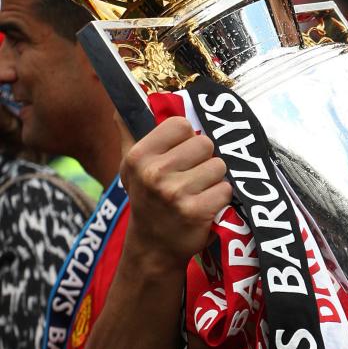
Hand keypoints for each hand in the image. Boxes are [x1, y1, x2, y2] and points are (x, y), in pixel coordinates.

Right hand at [119, 116, 231, 269]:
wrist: (152, 247)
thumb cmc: (146, 199)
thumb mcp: (130, 166)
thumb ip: (129, 131)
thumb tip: (120, 101)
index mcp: (139, 156)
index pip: (181, 124)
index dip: (187, 137)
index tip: (181, 153)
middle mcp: (154, 173)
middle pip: (205, 144)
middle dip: (204, 159)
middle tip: (191, 176)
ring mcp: (175, 193)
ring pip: (219, 166)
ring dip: (214, 179)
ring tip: (198, 191)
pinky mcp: (196, 211)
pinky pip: (226, 189)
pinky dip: (221, 198)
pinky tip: (205, 205)